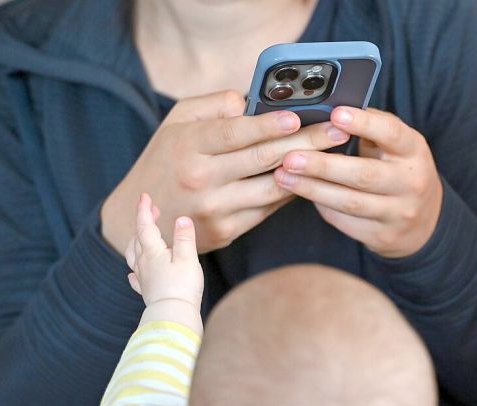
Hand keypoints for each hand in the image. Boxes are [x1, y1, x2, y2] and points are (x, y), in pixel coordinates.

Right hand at [102, 90, 350, 253]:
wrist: (138, 220)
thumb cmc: (164, 161)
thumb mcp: (176, 122)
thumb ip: (214, 106)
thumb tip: (253, 102)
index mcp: (189, 146)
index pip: (235, 133)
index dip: (268, 125)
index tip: (298, 116)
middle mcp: (201, 179)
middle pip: (264, 159)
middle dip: (307, 142)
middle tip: (338, 131)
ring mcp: (215, 209)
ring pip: (273, 188)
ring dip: (308, 171)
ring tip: (335, 155)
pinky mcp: (226, 231)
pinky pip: (268, 209)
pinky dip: (291, 192)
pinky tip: (311, 177)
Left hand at [125, 193, 203, 309]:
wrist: (173, 316)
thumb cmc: (182, 287)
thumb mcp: (187, 259)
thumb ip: (184, 238)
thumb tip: (182, 218)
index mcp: (152, 251)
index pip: (145, 225)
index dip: (144, 210)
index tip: (145, 196)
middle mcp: (144, 263)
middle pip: (138, 238)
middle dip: (143, 222)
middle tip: (151, 210)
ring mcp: (143, 277)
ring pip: (133, 255)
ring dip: (136, 242)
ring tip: (140, 236)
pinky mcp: (147, 291)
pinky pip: (135, 277)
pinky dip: (134, 270)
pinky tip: (133, 273)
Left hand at [273, 107, 442, 257]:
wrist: (424, 221)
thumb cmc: (399, 169)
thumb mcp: (397, 145)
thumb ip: (370, 127)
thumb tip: (328, 108)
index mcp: (413, 150)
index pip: (390, 133)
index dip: (363, 124)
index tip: (334, 114)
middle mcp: (410, 182)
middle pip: (363, 174)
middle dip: (323, 165)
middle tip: (290, 156)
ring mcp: (397, 213)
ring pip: (349, 202)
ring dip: (312, 188)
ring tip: (283, 176)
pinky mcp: (382, 236)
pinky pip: (344, 221)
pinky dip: (321, 205)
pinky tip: (301, 193)